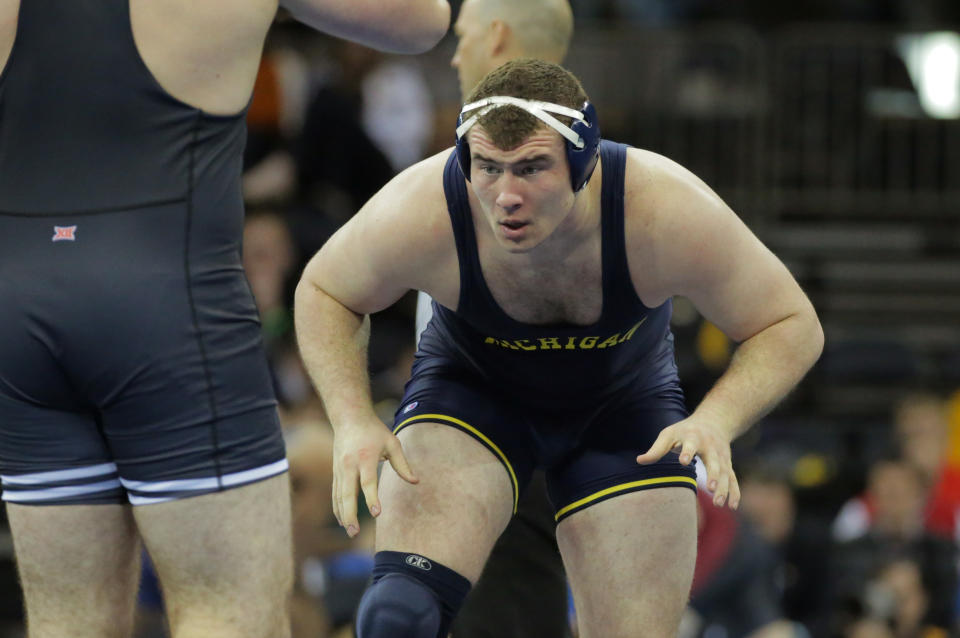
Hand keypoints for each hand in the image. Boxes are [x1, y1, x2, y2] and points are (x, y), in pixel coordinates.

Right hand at [332, 420, 417, 536]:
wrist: (349, 418)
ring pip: (339, 496)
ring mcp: (339, 469)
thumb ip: (403, 464)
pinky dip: (338, 508)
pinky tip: (342, 521)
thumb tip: (416, 482)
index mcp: (365, 457)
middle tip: (355, 532)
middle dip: (350, 514)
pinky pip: (335, 493)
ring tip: (350, 532)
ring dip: (343, 515)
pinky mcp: (335, 472)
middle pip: (347, 493)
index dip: (371, 498)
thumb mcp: (392, 443)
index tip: (377, 514)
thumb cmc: (374, 431)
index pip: (367, 482)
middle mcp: (349, 465)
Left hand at [635, 417, 739, 508]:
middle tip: (710, 489)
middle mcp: (711, 446)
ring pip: (726, 473)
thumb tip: (640, 461)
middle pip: (714, 461)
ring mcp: (722, 456)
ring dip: (724, 488)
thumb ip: (657, 449)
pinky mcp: (728, 465)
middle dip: (713, 474)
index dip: (687, 452)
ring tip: (718, 504)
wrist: (713, 421)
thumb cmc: (685, 431)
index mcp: (694, 437)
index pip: (691, 444)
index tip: (683, 461)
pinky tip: (732, 506)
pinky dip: (734, 492)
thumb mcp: (669, 434)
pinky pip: (733, 479)